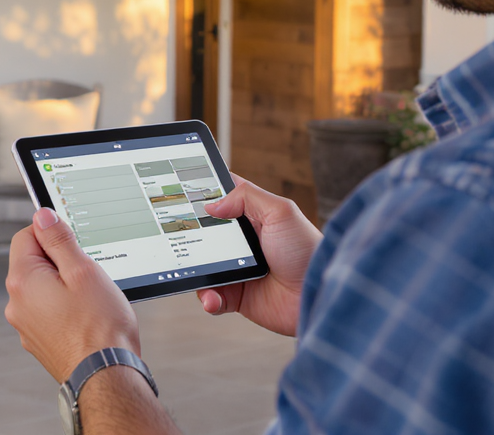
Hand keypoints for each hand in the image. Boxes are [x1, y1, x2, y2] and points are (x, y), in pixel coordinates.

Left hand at [5, 208, 139, 381]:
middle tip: (87, 275)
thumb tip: (43, 216)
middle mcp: (17, 304)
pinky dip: (64, 309)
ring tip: (89, 300)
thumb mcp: (83, 271)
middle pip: (33, 263)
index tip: (73, 243)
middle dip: (60, 262)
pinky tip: (86, 318)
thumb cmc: (99, 328)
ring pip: (42, 288)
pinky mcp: (38, 341)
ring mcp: (26, 325)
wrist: (106, 376)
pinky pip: (47, 312)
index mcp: (23, 281)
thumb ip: (59, 240)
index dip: (52, 233)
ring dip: (63, 286)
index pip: (25, 236)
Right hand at [196, 174, 321, 336]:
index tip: (181, 194)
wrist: (318, 296)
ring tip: (198, 274)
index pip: (221, 200)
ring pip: (202, 266)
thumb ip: (246, 197)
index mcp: (253, 218)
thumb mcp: (281, 212)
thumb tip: (211, 204)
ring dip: (195, 271)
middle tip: (175, 235)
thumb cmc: (307, 251)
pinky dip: (209, 298)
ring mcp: (237, 269)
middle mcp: (242, 242)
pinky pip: (213, 297)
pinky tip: (214, 297)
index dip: (202, 196)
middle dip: (188, 235)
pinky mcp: (237, 297)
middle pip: (204, 233)